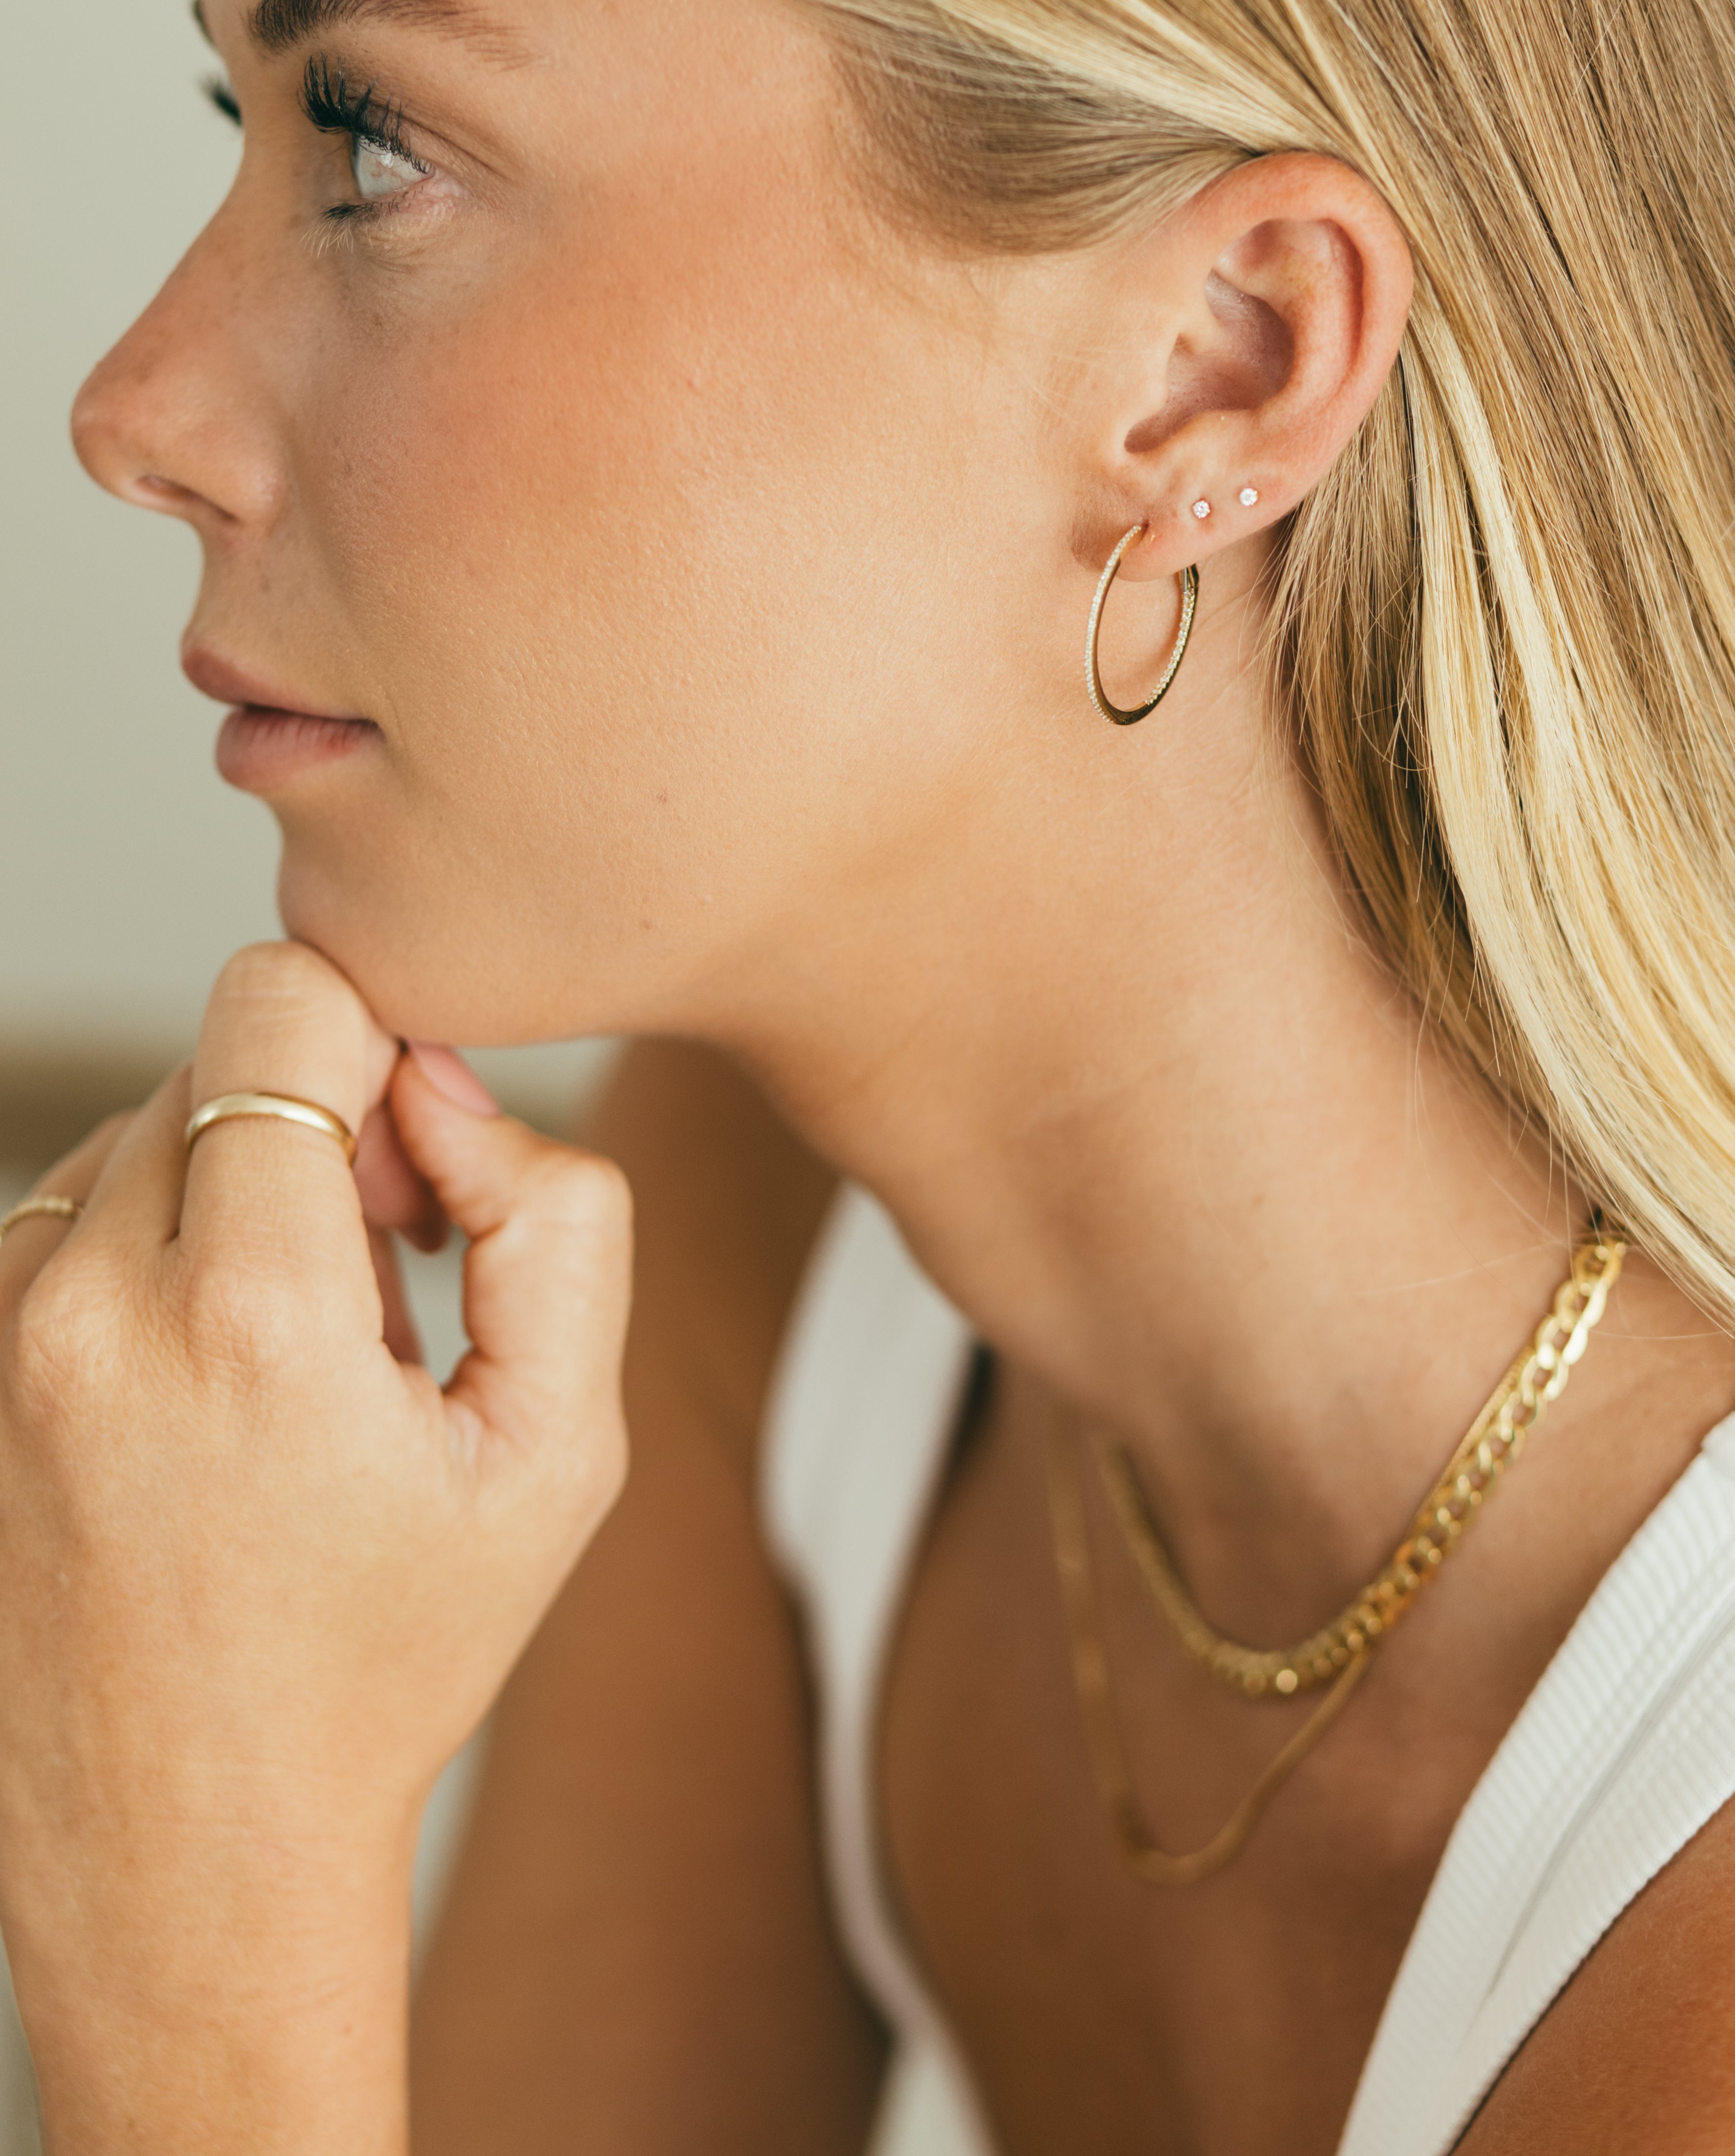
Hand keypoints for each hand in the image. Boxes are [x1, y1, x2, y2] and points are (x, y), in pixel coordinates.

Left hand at [0, 941, 631, 2150]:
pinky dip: (131, 1265)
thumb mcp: (560, 1452)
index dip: (372, 1044)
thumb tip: (442, 1090)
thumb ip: (555, 1220)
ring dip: (214, 1200)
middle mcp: (89, 1313)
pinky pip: (51, 1227)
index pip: (278, 1000)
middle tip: (373, 1286)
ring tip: (279, 1363)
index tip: (411, 1175)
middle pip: (210, 1064)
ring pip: (127, 1140)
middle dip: (307, 1131)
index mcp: (253, 1315)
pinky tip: (195, 1394)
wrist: (195, 1856)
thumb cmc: (390, 1660)